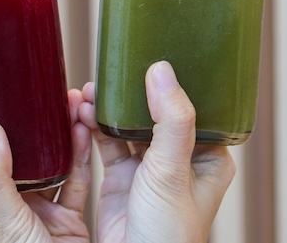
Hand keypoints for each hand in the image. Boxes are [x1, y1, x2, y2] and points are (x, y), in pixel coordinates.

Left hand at [0, 89, 91, 242]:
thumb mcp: (4, 223)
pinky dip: (83, 157)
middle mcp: (7, 207)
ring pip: (50, 165)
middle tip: (42, 94)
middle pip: (18, 157)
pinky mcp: (67, 218)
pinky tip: (84, 130)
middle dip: (33, 128)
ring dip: (61, 136)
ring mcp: (38, 212)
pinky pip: (76, 181)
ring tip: (69, 104)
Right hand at [78, 61, 235, 242]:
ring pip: (125, 128)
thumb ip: (170, 120)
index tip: (141, 61)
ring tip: (86, 94)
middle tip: (104, 76)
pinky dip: (91, 131)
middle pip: (151, 114)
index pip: (187, 106)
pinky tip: (79, 115)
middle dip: (126, 95)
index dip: (163, 85)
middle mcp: (178, 161)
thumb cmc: (169, 233)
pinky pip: (104, 147)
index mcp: (207, 156)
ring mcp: (148, 171)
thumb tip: (162, 71)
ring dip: (105, 111)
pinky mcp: (120, 182)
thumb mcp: (173, 171)